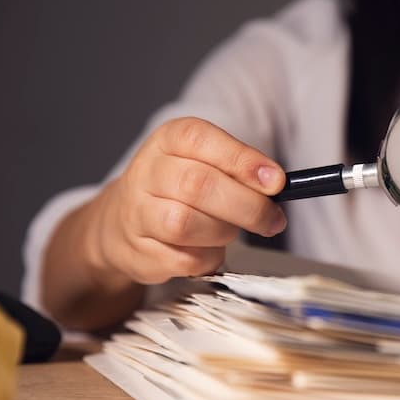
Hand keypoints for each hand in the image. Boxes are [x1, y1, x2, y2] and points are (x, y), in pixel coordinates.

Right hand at [82, 117, 286, 286]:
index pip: (201, 140)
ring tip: (231, 232)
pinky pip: (184, 259)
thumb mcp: (207, 163)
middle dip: (247, 206)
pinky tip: (209, 250)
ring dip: (223, 233)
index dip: (242, 161)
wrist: (122, 223)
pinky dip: (208, 258)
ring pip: (185, 224)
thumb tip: (276, 184)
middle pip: (198, 185)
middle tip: (272, 219)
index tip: (277, 182)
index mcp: (169, 140)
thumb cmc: (179, 190)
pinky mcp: (139, 251)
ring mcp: (137, 212)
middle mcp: (147, 171)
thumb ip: (240, 169)